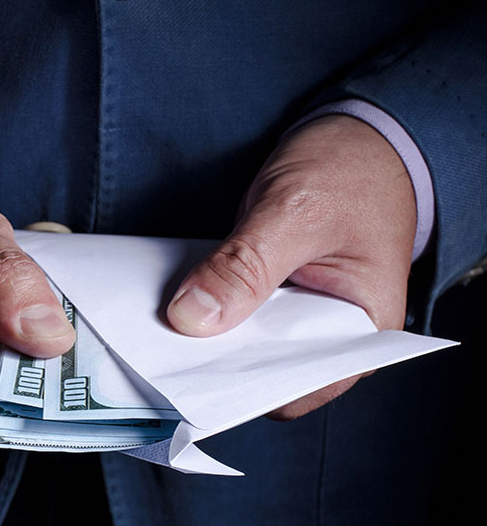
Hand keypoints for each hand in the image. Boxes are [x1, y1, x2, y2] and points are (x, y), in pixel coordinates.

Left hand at [166, 115, 416, 418]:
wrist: (359, 136)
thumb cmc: (353, 171)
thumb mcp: (298, 212)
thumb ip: (247, 266)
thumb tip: (191, 317)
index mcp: (361, 337)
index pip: (293, 389)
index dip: (241, 387)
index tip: (192, 373)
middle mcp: (326, 338)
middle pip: (260, 372)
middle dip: (215, 361)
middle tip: (166, 345)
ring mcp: (294, 318)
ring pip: (239, 344)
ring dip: (204, 333)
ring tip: (164, 324)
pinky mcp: (267, 295)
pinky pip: (230, 312)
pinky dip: (205, 305)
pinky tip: (177, 299)